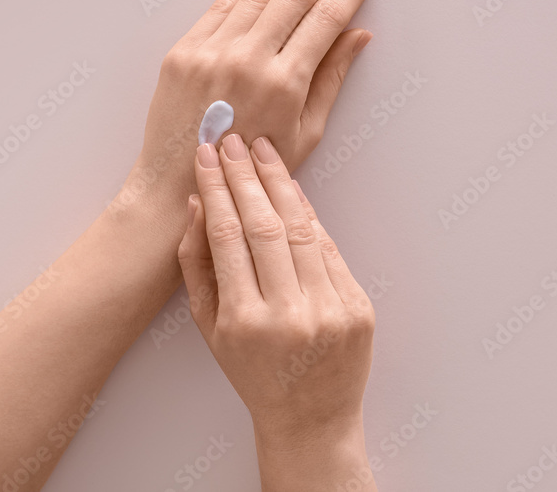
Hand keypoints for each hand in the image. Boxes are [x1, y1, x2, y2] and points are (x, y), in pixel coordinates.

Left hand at [120, 0, 377, 213]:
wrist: (178, 182)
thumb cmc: (247, 169)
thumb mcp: (303, 134)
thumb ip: (331, 79)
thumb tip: (358, 36)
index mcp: (283, 84)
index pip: (326, 20)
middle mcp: (247, 60)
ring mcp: (211, 51)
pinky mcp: (185, 49)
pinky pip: (221, 4)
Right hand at [178, 134, 376, 491]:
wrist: (310, 419)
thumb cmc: (253, 374)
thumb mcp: (209, 330)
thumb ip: (198, 267)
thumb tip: (197, 205)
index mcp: (245, 322)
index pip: (227, 236)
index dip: (216, 189)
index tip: (205, 155)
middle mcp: (291, 314)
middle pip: (264, 225)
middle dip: (245, 175)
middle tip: (233, 139)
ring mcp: (330, 310)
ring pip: (301, 229)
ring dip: (280, 183)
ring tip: (262, 151)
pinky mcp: (359, 306)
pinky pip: (328, 248)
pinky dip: (307, 214)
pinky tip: (290, 188)